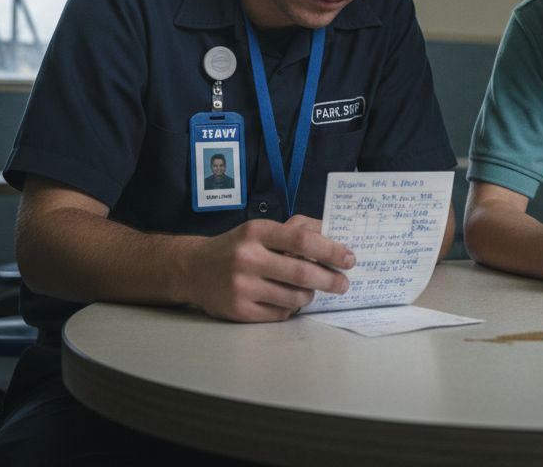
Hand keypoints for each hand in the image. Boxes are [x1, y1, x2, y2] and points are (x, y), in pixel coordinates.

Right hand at [183, 216, 355, 322]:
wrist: (192, 269)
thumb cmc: (237, 247)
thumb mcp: (260, 230)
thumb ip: (295, 230)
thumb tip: (333, 235)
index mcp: (256, 232)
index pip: (302, 241)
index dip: (330, 250)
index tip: (349, 258)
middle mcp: (247, 258)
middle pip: (302, 273)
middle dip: (331, 280)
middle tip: (344, 283)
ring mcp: (241, 286)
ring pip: (294, 297)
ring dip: (310, 295)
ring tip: (310, 290)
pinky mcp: (239, 311)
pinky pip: (280, 313)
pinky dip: (290, 307)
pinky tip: (286, 299)